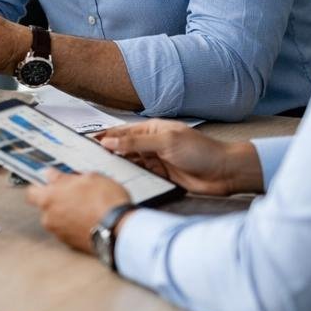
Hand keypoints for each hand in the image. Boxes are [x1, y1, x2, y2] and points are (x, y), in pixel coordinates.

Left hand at [27, 173, 130, 252]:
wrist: (120, 230)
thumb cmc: (105, 202)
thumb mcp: (88, 178)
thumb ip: (64, 177)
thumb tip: (51, 174)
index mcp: (48, 199)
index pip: (31, 193)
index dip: (40, 187)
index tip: (50, 184)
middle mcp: (49, 218)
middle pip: (46, 207)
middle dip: (58, 201)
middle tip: (76, 194)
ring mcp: (59, 233)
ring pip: (58, 220)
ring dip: (68, 214)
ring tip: (88, 208)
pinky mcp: (71, 245)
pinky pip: (69, 232)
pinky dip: (76, 227)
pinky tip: (91, 221)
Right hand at [97, 120, 263, 194]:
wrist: (225, 173)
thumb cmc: (201, 151)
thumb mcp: (166, 142)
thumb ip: (136, 143)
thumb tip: (109, 142)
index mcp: (152, 129)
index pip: (122, 132)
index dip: (104, 136)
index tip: (85, 141)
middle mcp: (152, 144)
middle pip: (123, 148)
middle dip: (106, 152)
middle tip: (86, 159)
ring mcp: (155, 161)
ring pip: (129, 163)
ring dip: (117, 166)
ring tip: (98, 171)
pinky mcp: (160, 176)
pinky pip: (140, 176)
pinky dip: (129, 177)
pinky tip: (118, 181)